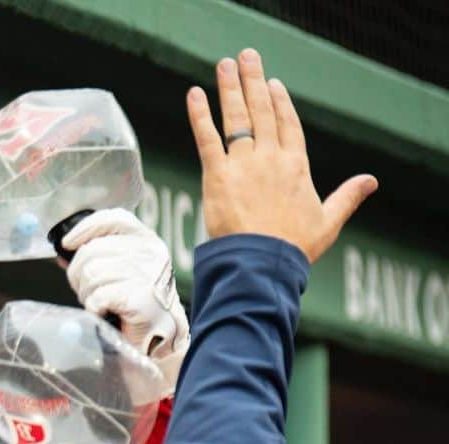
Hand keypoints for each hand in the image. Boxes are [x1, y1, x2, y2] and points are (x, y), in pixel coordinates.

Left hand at [62, 208, 189, 385]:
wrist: (161, 338)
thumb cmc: (135, 305)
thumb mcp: (121, 272)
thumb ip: (99, 257)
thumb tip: (64, 252)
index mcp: (146, 240)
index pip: (112, 219)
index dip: (85, 229)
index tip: (68, 244)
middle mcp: (150, 252)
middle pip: (92, 251)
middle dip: (79, 275)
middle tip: (87, 292)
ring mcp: (147, 273)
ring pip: (92, 273)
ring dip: (87, 294)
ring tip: (99, 305)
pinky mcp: (140, 297)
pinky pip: (98, 296)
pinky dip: (94, 307)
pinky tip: (105, 313)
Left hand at [188, 49, 377, 262]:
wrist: (263, 263)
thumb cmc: (293, 249)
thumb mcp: (327, 222)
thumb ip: (347, 198)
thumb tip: (371, 182)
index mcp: (296, 166)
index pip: (288, 125)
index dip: (279, 103)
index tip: (272, 84)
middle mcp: (271, 158)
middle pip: (263, 112)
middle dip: (254, 82)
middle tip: (247, 58)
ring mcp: (244, 164)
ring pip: (237, 118)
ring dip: (230, 88)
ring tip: (225, 64)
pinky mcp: (217, 176)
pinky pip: (207, 139)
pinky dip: (199, 116)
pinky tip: (194, 94)